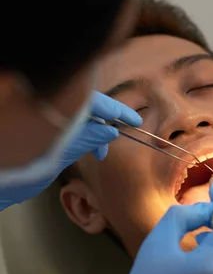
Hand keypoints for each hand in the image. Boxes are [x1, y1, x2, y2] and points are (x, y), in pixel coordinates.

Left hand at [0, 92, 141, 209]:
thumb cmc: (18, 172)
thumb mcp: (56, 155)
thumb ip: (84, 139)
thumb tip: (111, 129)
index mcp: (50, 107)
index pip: (91, 101)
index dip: (116, 110)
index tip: (134, 120)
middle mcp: (45, 106)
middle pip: (83, 105)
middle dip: (104, 121)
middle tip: (117, 140)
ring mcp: (40, 117)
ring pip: (75, 115)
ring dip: (92, 130)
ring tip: (100, 153)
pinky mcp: (37, 129)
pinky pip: (65, 123)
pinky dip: (79, 134)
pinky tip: (85, 148)